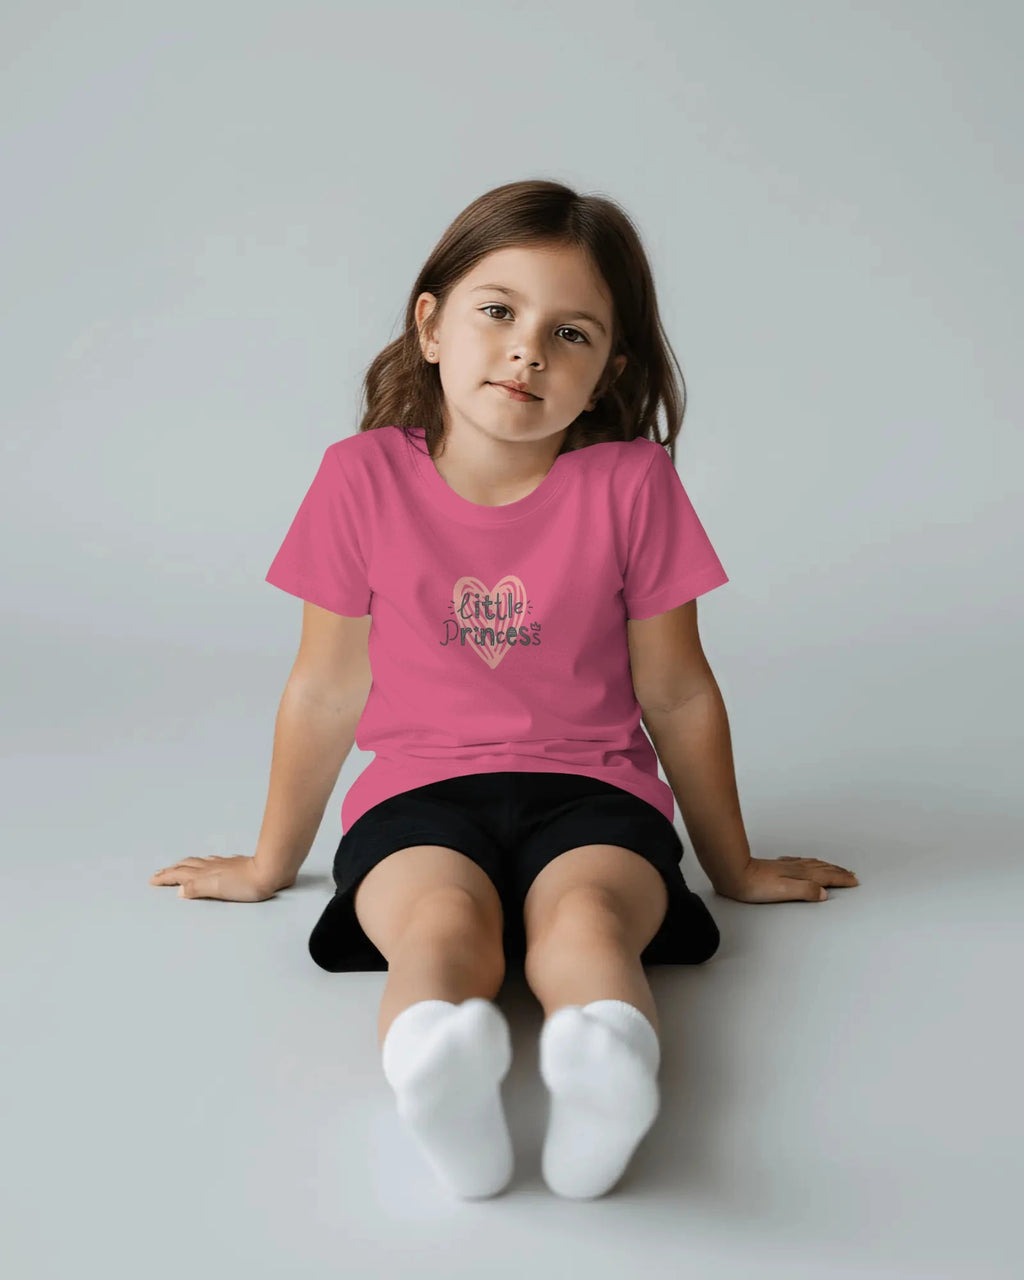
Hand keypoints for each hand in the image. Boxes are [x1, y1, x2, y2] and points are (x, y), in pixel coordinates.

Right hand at [148, 854, 287, 901]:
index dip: (165, 878)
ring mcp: (223, 864)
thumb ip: (197, 889)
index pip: (179, 875)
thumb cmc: (246, 884)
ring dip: (185, 865)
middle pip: (186, 866)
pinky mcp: (235, 864)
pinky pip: (213, 861)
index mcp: (204, 874)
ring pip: (198, 862)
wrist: (270, 870)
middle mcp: (211, 867)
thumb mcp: (217, 889)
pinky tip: (210, 863)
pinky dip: (203, 863)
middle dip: (171, 870)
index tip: (152, 880)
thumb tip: (179, 891)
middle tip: (160, 873)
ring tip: (179, 866)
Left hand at [714, 855, 858, 903]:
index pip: (826, 877)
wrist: (733, 872)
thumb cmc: (754, 885)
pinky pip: (800, 862)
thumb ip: (804, 891)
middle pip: (822, 868)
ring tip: (835, 868)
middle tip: (851, 874)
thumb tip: (824, 893)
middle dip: (838, 872)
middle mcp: (795, 868)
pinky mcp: (776, 866)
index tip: (854, 881)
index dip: (841, 879)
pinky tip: (805, 862)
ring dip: (826, 866)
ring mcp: (786, 866)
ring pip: (812, 864)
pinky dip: (810, 862)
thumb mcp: (783, 891)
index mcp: (800, 875)